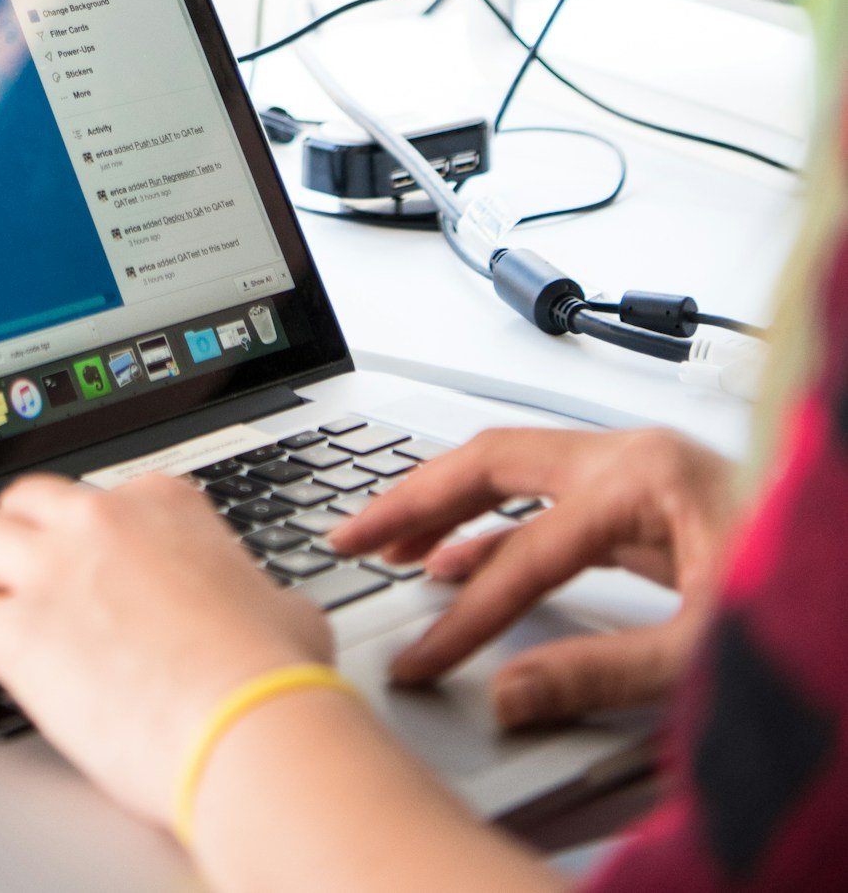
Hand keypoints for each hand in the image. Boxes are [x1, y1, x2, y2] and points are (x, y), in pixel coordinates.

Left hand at [0, 471, 334, 825]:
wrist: (249, 724)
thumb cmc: (273, 677)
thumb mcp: (284, 609)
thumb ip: (259, 595)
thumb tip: (273, 614)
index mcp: (164, 505)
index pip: (104, 496)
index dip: (90, 535)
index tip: (87, 562)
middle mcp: (103, 521)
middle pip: (28, 499)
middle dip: (18, 533)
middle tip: (17, 572)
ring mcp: (56, 570)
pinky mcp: (20, 632)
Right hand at [328, 425, 736, 727]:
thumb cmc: (805, 594)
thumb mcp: (705, 650)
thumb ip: (604, 674)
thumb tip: (510, 695)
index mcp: (645, 475)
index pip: (526, 548)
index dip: (467, 616)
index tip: (423, 662)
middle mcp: (634, 457)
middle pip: (495, 462)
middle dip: (415, 500)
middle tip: (351, 538)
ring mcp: (641, 475)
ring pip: (515, 473)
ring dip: (446, 506)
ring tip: (383, 544)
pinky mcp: (649, 505)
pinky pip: (548, 504)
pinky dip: (495, 530)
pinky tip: (459, 565)